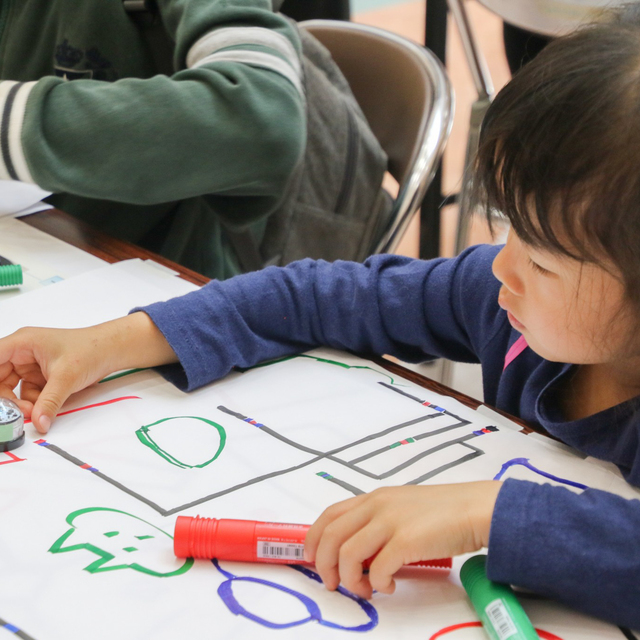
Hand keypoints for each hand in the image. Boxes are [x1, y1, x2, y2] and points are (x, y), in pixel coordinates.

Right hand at [0, 312, 176, 433]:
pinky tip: (45, 407)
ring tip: (36, 411)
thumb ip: (49, 401)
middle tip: (21, 412)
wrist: (111, 351)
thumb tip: (39, 422)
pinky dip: (34, 403)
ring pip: (13, 390)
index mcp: (22, 343)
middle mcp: (22, 353)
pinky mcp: (41, 376)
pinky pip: (28, 394)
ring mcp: (31, 365)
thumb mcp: (66, 377)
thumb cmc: (90, 350)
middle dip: (7, 399)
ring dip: (23, 403)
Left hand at [304, 482, 501, 598]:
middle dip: (324, 565)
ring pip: (347, 554)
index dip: (314, 537)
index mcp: (374, 498)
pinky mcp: (406, 541)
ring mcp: (390, 522)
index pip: (330, 514)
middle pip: (331, 536)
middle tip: (333, 583)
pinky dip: (377, 583)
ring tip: (365, 590)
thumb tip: (358, 552)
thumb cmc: (443, 512)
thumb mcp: (402, 508)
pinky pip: (377, 569)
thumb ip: (378, 522)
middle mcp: (377, 506)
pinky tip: (388, 586)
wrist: (475, 509)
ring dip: (350, 579)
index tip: (311, 558)